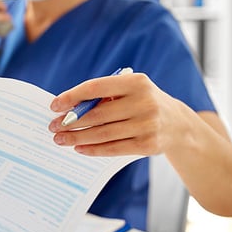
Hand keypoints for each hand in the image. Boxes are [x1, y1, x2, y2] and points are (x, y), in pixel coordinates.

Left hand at [48, 72, 186, 156]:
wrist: (178, 125)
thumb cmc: (142, 103)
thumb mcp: (129, 91)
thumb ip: (103, 97)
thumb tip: (67, 109)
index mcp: (136, 82)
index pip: (96, 87)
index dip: (72, 97)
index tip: (54, 105)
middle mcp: (144, 101)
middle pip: (97, 114)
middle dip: (71, 122)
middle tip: (53, 127)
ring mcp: (148, 124)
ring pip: (103, 133)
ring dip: (77, 137)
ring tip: (61, 139)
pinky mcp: (148, 144)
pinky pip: (114, 148)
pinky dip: (93, 149)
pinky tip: (79, 148)